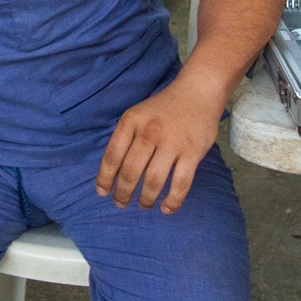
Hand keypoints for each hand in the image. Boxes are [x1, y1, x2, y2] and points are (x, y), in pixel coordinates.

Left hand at [95, 81, 225, 213]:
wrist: (197, 91)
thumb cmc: (163, 108)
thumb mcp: (137, 114)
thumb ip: (125, 139)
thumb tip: (112, 173)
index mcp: (131, 121)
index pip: (112, 156)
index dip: (105, 179)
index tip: (103, 193)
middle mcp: (149, 132)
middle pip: (131, 172)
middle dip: (123, 193)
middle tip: (121, 203)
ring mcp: (172, 142)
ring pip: (154, 181)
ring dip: (146, 199)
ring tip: (143, 204)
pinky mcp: (193, 152)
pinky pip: (181, 184)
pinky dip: (172, 201)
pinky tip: (166, 208)